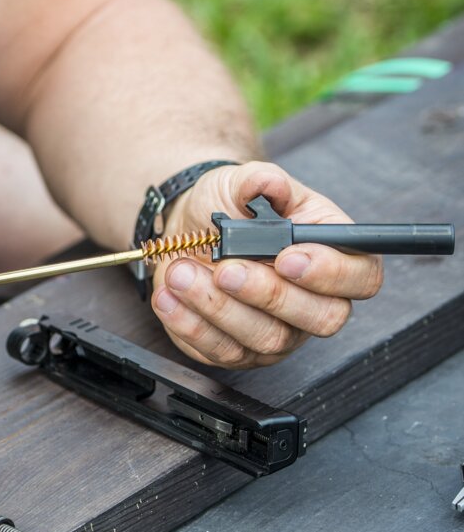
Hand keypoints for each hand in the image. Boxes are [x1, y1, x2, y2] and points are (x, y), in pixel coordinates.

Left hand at [150, 161, 382, 368]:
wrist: (187, 228)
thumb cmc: (228, 207)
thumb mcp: (240, 182)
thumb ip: (259, 180)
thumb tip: (270, 184)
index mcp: (330, 254)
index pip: (361, 277)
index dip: (332, 273)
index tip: (287, 255)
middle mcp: (313, 300)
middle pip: (322, 318)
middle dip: (270, 294)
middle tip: (228, 268)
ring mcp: (279, 331)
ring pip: (267, 338)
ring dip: (219, 307)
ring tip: (183, 272)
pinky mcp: (238, 350)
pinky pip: (222, 350)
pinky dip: (190, 324)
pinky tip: (170, 296)